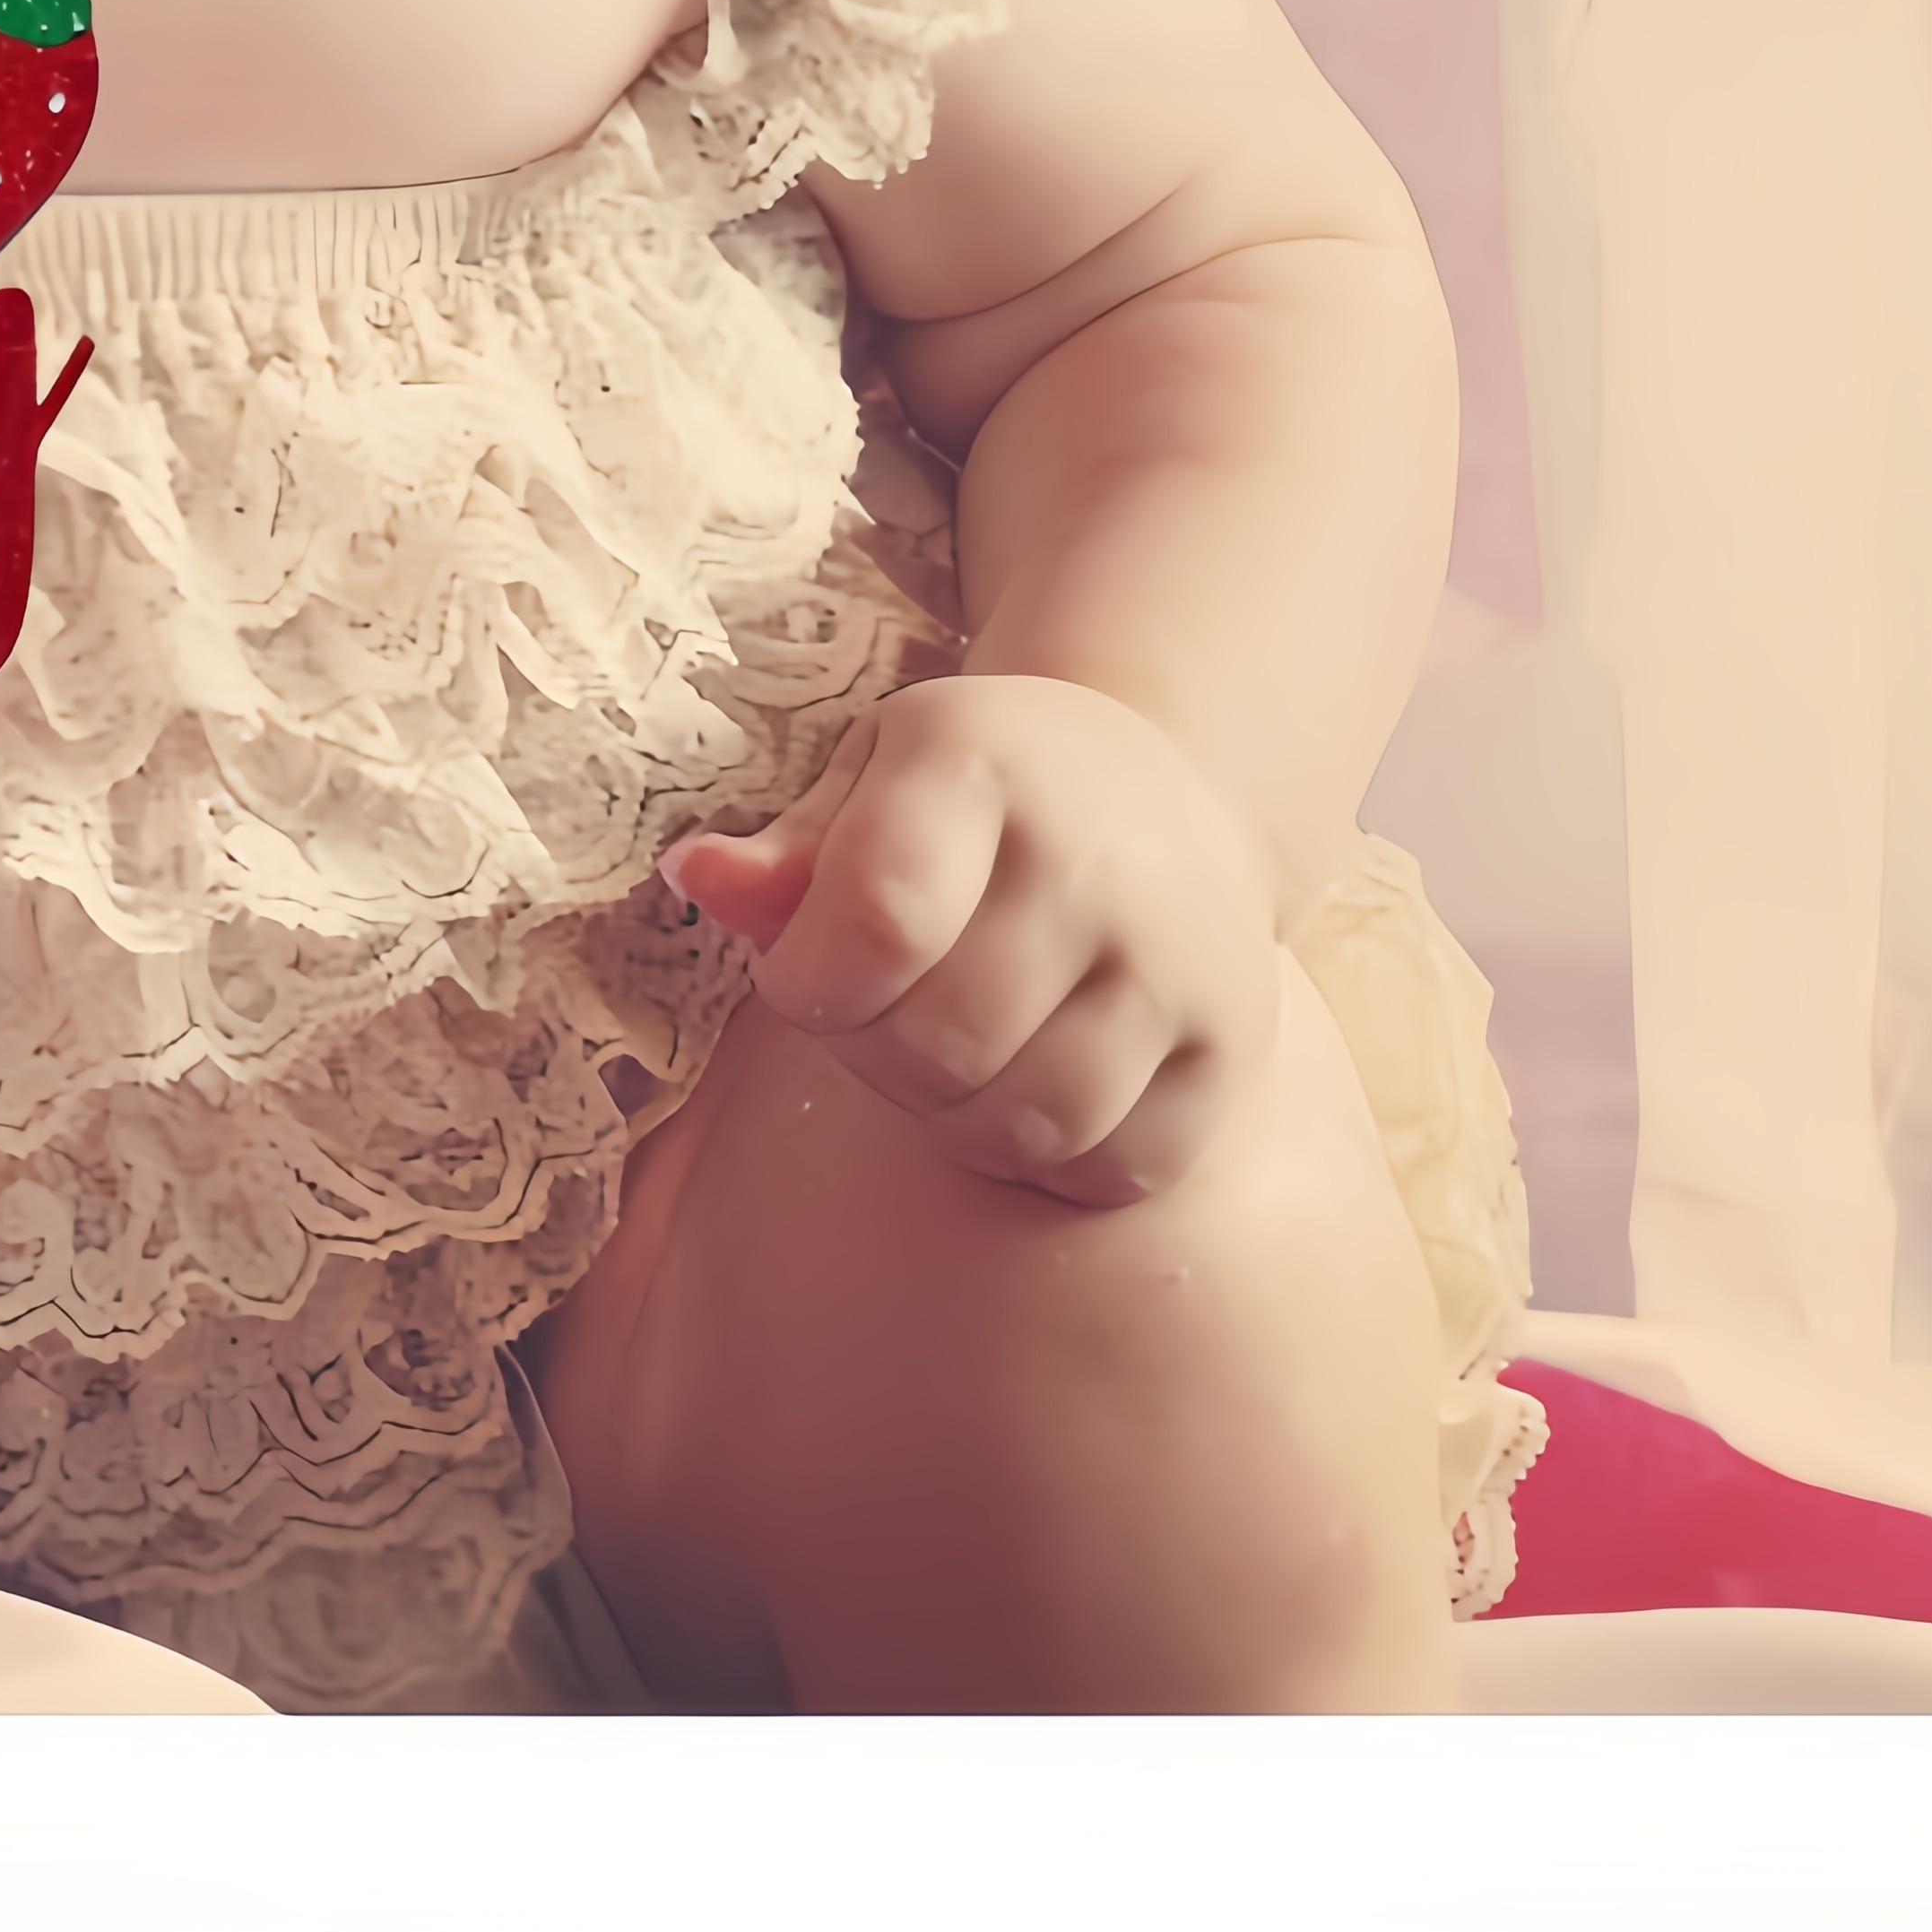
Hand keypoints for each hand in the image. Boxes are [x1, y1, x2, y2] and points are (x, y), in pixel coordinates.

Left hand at [657, 675, 1278, 1206]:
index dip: (808, 982)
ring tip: (948, 1053)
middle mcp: (1095, 858)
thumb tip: (695, 880)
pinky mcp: (1235, 1046)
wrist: (1168, 787)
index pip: (876, 923)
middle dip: (872, 1056)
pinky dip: (1049, 1162)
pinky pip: (1113, 1168)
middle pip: (939, 1044)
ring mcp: (1180, 959)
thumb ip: (784, 853)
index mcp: (980, 764)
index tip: (804, 974)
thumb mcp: (871, 779)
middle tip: (877, 1015)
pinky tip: (1028, 1085)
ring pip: (1025, 1123)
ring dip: (953, 1119)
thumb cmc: (979, 792)